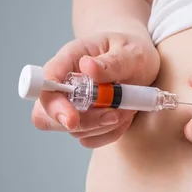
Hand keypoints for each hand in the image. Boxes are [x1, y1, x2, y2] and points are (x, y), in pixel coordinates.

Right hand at [31, 32, 159, 147]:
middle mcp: (65, 84)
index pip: (46, 85)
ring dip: (104, 126)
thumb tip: (88, 66)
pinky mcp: (87, 121)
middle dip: (83, 122)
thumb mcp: (132, 53)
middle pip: (47, 115)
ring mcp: (73, 105)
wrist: (145, 65)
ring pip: (73, 130)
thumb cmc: (134, 53)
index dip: (53, 105)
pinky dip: (111, 132)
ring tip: (128, 108)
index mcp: (70, 59)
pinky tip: (125, 116)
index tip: (72, 119)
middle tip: (114, 114)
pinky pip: (91, 139)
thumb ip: (112, 62)